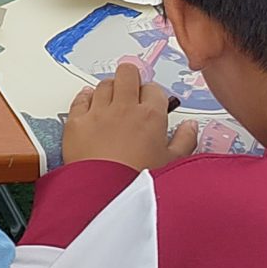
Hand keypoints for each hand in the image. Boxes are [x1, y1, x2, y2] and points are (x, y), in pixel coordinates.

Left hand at [62, 61, 198, 170]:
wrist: (106, 194)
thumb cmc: (139, 180)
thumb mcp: (173, 163)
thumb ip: (185, 140)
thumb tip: (191, 126)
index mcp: (151, 115)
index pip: (153, 89)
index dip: (151, 94)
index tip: (150, 103)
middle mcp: (124, 108)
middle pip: (127, 74)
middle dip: (130, 78)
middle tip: (130, 90)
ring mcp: (98, 113)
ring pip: (104, 84)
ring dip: (109, 88)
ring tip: (112, 100)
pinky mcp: (75, 122)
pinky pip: (80, 98)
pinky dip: (85, 97)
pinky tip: (89, 103)